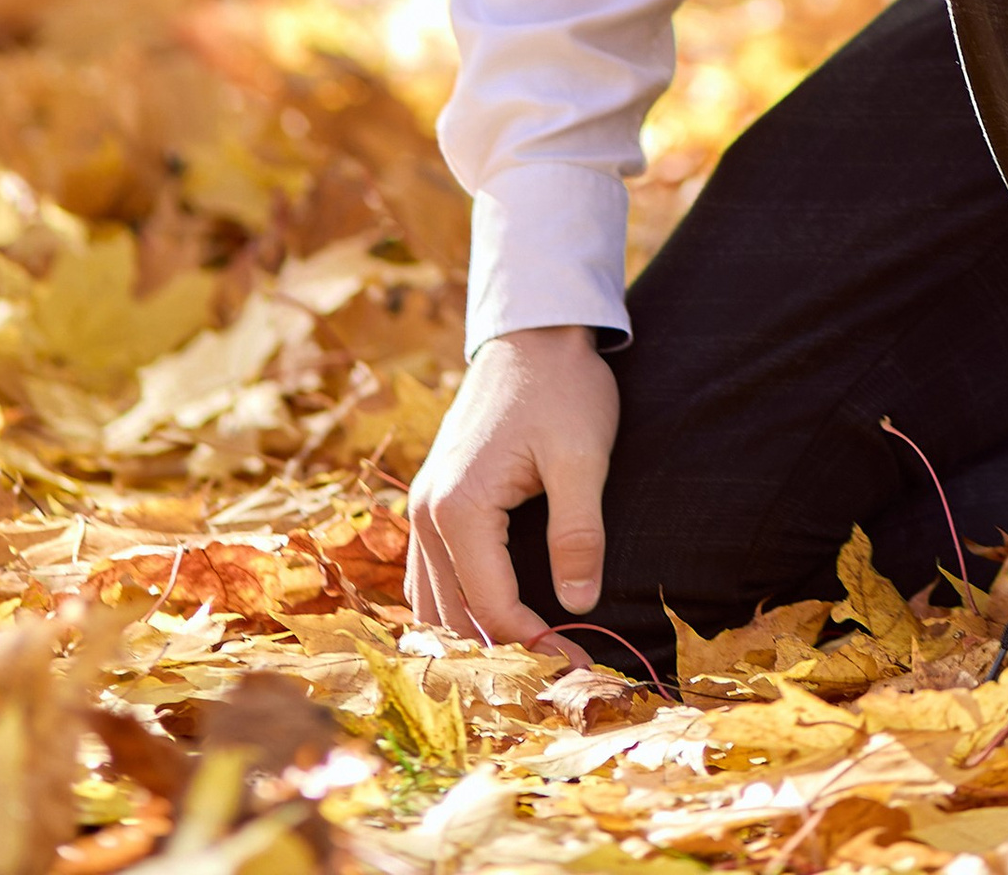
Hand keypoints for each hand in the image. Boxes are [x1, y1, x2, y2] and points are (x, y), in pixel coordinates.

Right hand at [406, 326, 619, 647]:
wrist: (533, 332)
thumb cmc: (563, 388)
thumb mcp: (584, 457)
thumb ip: (580, 531)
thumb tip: (579, 604)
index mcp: (459, 509)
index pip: (491, 609)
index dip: (536, 646)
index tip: (578, 664)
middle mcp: (427, 515)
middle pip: (454, 618)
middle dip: (503, 654)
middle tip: (558, 675)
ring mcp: (424, 508)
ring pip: (433, 605)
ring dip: (474, 639)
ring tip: (529, 659)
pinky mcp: (434, 501)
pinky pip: (430, 577)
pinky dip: (456, 608)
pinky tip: (493, 621)